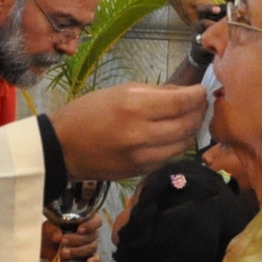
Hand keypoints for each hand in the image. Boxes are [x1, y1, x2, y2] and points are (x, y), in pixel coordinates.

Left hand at [42, 212, 102, 261]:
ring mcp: (91, 245)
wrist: (47, 248)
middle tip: (63, 241)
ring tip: (64, 253)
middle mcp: (91, 232)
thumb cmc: (52, 233)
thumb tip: (58, 237)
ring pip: (91, 247)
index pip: (96, 220)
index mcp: (85, 220)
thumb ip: (52, 230)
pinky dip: (93, 261)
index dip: (90, 225)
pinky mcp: (89, 257)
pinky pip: (96, 259)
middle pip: (92, 235)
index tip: (79, 230)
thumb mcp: (49, 228)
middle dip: (77, 239)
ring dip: (78, 251)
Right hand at [47, 83, 206, 180]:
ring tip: (189, 119)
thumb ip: (153, 92)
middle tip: (199, 104)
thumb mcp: (118, 91)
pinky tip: (172, 136)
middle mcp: (141, 134)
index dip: (197, 96)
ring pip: (182, 145)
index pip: (181, 103)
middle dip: (199, 112)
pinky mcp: (140, 172)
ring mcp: (142, 157)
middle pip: (187, 125)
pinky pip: (169, 157)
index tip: (201, 90)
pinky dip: (176, 145)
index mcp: (133, 107)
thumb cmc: (86, 113)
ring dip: (191, 130)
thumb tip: (182, 92)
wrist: (60, 148)